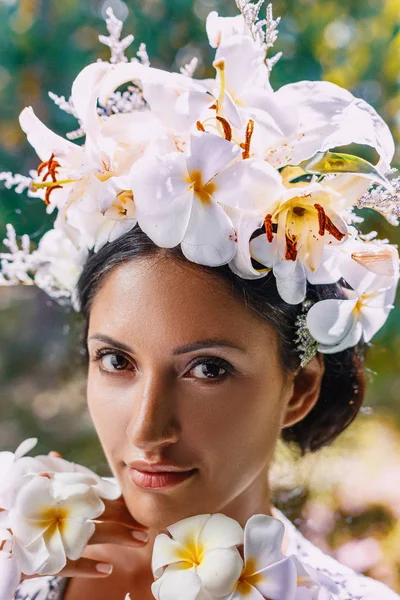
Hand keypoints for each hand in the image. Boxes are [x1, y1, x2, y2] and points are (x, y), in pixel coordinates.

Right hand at [19, 452, 147, 580]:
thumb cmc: (14, 508)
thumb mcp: (29, 489)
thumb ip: (48, 477)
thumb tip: (56, 454)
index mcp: (56, 495)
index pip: (92, 494)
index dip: (116, 500)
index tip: (136, 504)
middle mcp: (55, 512)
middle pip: (97, 512)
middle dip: (124, 518)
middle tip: (146, 526)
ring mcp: (48, 535)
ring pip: (89, 535)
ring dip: (117, 537)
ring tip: (140, 540)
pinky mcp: (38, 559)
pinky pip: (66, 565)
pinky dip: (87, 567)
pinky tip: (107, 568)